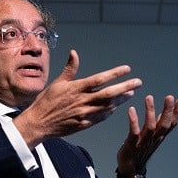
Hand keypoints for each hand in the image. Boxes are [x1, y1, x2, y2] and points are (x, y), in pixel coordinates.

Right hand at [14, 49, 141, 147]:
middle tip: (138, 82)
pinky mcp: (84, 124)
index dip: (115, 74)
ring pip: (108, 106)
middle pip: (109, 93)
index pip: (100, 79)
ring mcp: (84, 114)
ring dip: (121, 100)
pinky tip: (116, 107)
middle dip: (125, 87)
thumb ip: (69, 69)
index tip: (127, 69)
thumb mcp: (57, 83)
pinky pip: (101, 117)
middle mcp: (82, 101)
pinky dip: (110, 111)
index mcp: (76, 88)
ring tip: (131, 93)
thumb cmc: (46, 102)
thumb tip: (74, 53)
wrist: (39, 123)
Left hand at [116, 94, 177, 177]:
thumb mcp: (152, 136)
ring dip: (151, 112)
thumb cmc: (140, 150)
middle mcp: (154, 139)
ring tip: (149, 97)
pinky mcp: (132, 144)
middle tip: (170, 97)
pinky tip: (131, 110)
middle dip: (168, 110)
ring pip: (151, 126)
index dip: (177, 112)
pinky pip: (134, 132)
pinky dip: (134, 121)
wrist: (130, 169)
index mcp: (159, 136)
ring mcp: (144, 142)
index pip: (172, 123)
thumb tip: (166, 112)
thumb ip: (159, 124)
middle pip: (164, 124)